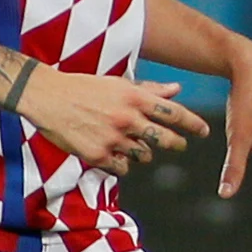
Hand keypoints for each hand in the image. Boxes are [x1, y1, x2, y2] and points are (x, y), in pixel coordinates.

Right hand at [20, 70, 210, 175]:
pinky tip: (112, 153)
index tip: (205, 132)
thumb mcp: (118, 84)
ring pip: (144, 156)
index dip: (193, 124)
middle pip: (166, 140)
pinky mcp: (97, 155)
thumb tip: (178, 89)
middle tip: (180, 144)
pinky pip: (123, 168)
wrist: (47, 97)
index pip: (174, 113)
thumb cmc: (85, 87)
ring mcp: (113, 138)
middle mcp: (127, 118)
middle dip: (176, 143)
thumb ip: (150, 89)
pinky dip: (121, 163)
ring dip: (142, 152)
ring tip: (129, 142)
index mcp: (134, 97)